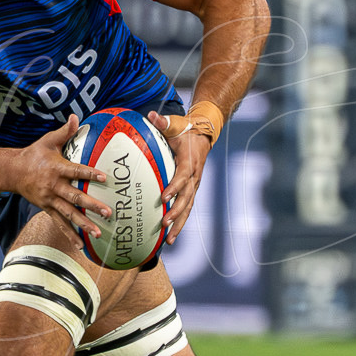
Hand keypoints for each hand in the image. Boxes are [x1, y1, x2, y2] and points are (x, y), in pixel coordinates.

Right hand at [8, 115, 108, 242]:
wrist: (12, 172)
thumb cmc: (34, 154)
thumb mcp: (48, 141)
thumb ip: (65, 132)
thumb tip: (76, 117)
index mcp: (56, 168)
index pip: (76, 171)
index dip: (90, 174)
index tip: (105, 177)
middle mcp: (54, 186)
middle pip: (75, 197)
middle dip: (92, 205)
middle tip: (108, 212)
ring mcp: (50, 200)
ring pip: (69, 214)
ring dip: (83, 224)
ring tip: (98, 232)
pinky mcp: (47, 208)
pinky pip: (59, 223)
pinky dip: (70, 234)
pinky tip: (81, 245)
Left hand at [147, 111, 210, 244]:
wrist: (204, 134)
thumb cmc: (185, 130)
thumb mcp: (175, 124)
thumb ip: (163, 121)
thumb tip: (151, 115)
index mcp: (189, 161)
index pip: (182, 176)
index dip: (174, 187)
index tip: (164, 197)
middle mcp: (194, 176)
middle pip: (187, 198)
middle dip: (176, 213)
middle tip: (165, 224)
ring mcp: (194, 185)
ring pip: (188, 208)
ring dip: (179, 224)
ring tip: (169, 240)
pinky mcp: (192, 189)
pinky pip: (186, 208)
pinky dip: (180, 222)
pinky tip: (170, 235)